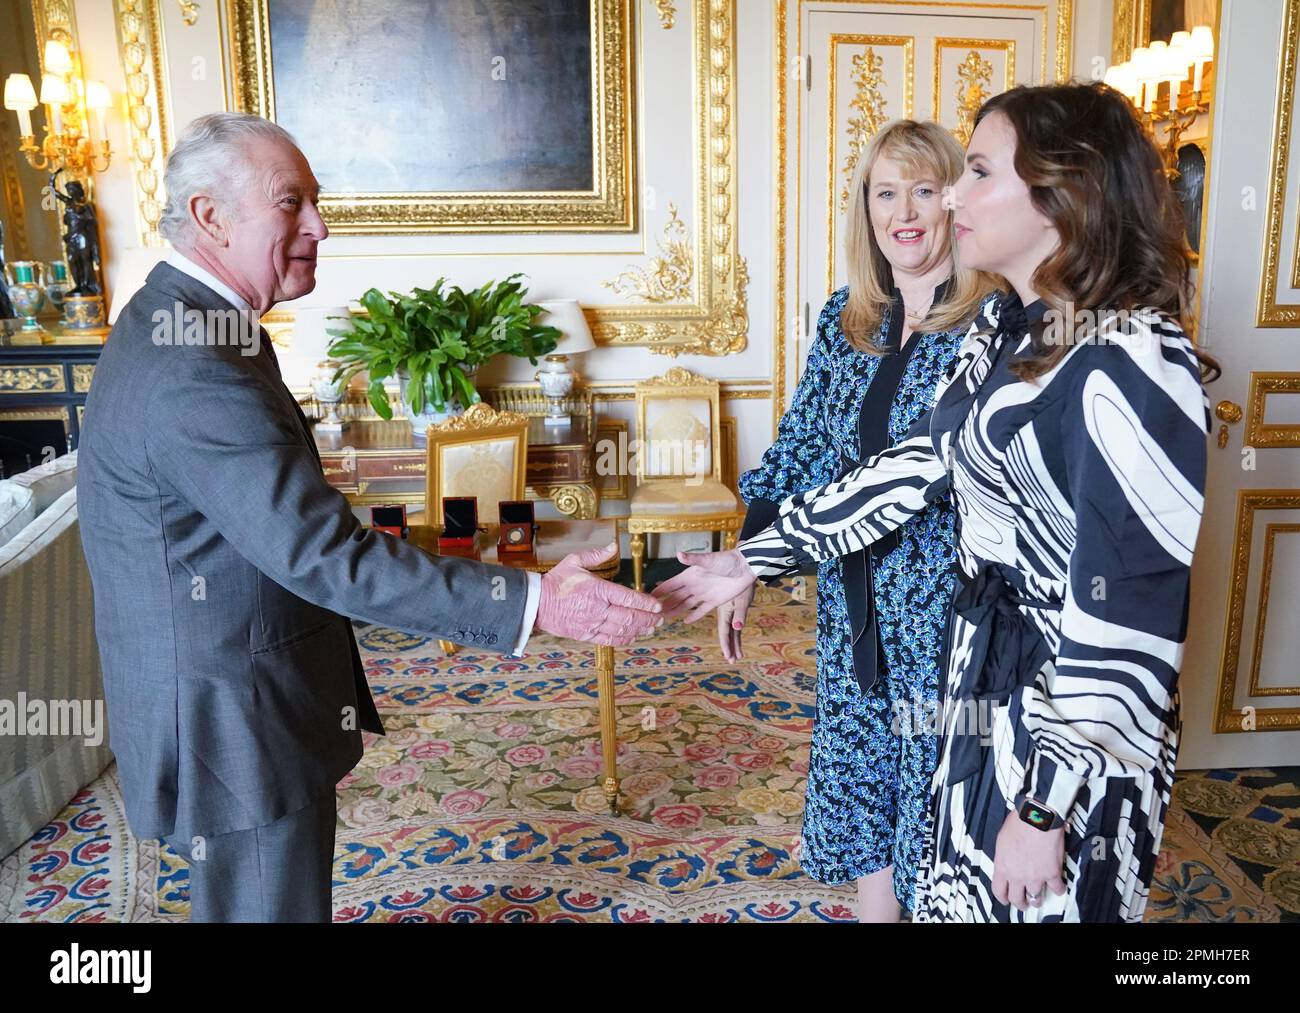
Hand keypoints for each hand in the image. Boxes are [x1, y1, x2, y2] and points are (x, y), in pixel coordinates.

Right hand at [535, 541, 663, 645]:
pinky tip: (633, 637)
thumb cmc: (556, 582)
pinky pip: (609, 639)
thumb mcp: (575, 561)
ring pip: (622, 630)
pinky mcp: (586, 635)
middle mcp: (598, 609)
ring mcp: (592, 624)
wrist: (536, 603)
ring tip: (651, 628)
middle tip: (660, 618)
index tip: (657, 605)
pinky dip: (624, 639)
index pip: (628, 598)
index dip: (646, 603)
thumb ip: (596, 555)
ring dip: (640, 630)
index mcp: (597, 590)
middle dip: (648, 618)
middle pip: (630, 617)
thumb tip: (613, 545)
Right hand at [650, 548, 756, 624]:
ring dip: (676, 610)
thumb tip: (678, 554)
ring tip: (664, 617)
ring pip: (686, 605)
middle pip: (676, 597)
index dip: (660, 590)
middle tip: (653, 613)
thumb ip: (693, 559)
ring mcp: (704, 594)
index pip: (671, 584)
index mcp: (690, 575)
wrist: (745, 567)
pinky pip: (702, 610)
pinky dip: (694, 616)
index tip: (648, 596)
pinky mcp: (715, 601)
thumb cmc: (727, 560)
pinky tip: (686, 621)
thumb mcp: (709, 560)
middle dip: (665, 604)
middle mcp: (695, 585)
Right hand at [718, 583, 754, 661]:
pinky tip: (736, 639)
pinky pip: (737, 624)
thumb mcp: (741, 599)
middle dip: (730, 648)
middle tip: (732, 661)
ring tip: (737, 657)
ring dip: (734, 643)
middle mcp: (727, 614)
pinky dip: (736, 634)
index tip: (728, 656)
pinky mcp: (737, 608)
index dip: (726, 644)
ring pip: (732, 631)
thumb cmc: (741, 582)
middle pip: (727, 635)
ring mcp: (732, 612)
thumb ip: (739, 614)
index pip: (725, 632)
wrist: (743, 567)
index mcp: (725, 612)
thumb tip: (737, 627)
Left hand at [992, 809, 1066, 912]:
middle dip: (1020, 903)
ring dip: (1037, 900)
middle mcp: (1018, 876)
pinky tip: (1057, 887)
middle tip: (1023, 903)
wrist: (1037, 818)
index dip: (1002, 897)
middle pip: (1017, 899)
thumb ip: (1004, 857)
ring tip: (1038, 898)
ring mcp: (1035, 877)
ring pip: (1036, 899)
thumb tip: (1006, 864)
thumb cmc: (1019, 823)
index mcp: (1003, 867)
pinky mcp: (1052, 873)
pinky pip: (1057, 889)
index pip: (999, 891)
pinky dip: (1058, 890)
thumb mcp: (1001, 841)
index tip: (1006, 899)